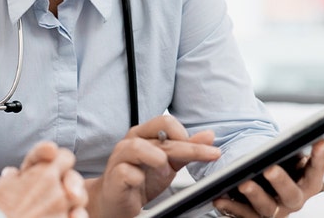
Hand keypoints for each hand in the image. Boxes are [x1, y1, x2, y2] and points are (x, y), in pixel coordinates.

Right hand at [0, 141, 87, 217]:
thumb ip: (8, 179)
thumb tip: (12, 175)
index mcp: (40, 175)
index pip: (64, 157)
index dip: (58, 159)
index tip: (51, 164)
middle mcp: (56, 191)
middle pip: (74, 179)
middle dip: (68, 182)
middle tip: (56, 189)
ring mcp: (62, 211)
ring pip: (80, 199)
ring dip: (72, 201)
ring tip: (58, 205)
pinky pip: (78, 217)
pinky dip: (74, 216)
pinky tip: (66, 217)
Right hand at [85, 115, 221, 217]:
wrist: (118, 201)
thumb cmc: (141, 179)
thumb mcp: (169, 163)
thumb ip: (187, 149)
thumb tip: (209, 136)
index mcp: (144, 134)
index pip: (167, 122)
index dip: (188, 135)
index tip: (209, 150)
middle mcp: (131, 141)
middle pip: (160, 133)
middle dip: (188, 147)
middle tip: (207, 156)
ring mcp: (120, 157)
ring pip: (138, 147)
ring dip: (158, 160)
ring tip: (166, 173)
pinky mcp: (113, 176)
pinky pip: (127, 172)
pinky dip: (138, 178)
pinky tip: (142, 182)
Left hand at [213, 139, 323, 217]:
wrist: (260, 185)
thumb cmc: (277, 165)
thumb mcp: (286, 157)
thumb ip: (288, 150)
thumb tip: (288, 136)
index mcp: (307, 183)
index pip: (317, 170)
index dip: (319, 157)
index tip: (319, 140)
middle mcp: (294, 199)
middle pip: (292, 195)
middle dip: (281, 181)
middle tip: (270, 169)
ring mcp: (276, 211)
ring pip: (267, 208)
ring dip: (254, 195)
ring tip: (242, 183)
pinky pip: (243, 215)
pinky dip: (231, 207)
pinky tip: (219, 198)